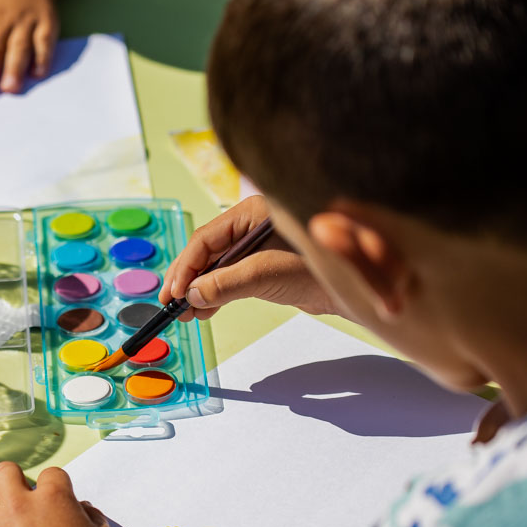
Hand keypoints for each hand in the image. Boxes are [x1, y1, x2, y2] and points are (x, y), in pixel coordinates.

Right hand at [159, 196, 339, 320]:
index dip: (186, 266)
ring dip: (200, 289)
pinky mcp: (263, 264)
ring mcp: (256, 244)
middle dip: (188, 279)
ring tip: (186, 314)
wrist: (355, 288)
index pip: (206, 238)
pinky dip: (215, 293)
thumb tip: (191, 295)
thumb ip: (225, 284)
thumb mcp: (266, 274)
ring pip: (216, 266)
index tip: (175, 293)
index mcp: (251, 212)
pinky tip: (204, 310)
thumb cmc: (318, 270)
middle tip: (172, 305)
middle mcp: (251, 224)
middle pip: (207, 251)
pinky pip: (230, 276)